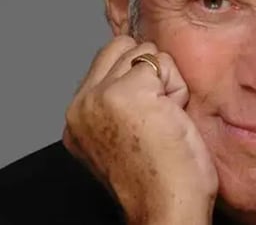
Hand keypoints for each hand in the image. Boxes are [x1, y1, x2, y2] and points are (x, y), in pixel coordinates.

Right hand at [63, 36, 217, 224]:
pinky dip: (177, 90)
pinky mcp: (127, 92)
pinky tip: (172, 120)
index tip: (146, 116)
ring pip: (144, 52)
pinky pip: (163, 65)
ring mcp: (101, 96)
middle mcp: (82, 104)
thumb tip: (137, 66)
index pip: (107, 59)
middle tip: (156, 116)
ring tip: (163, 121)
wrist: (166, 208)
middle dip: (148, 73)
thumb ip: (117, 102)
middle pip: (122, 47)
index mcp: (77, 116)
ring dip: (164, 83)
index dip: (137, 76)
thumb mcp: (124, 136)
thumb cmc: (159, 181)